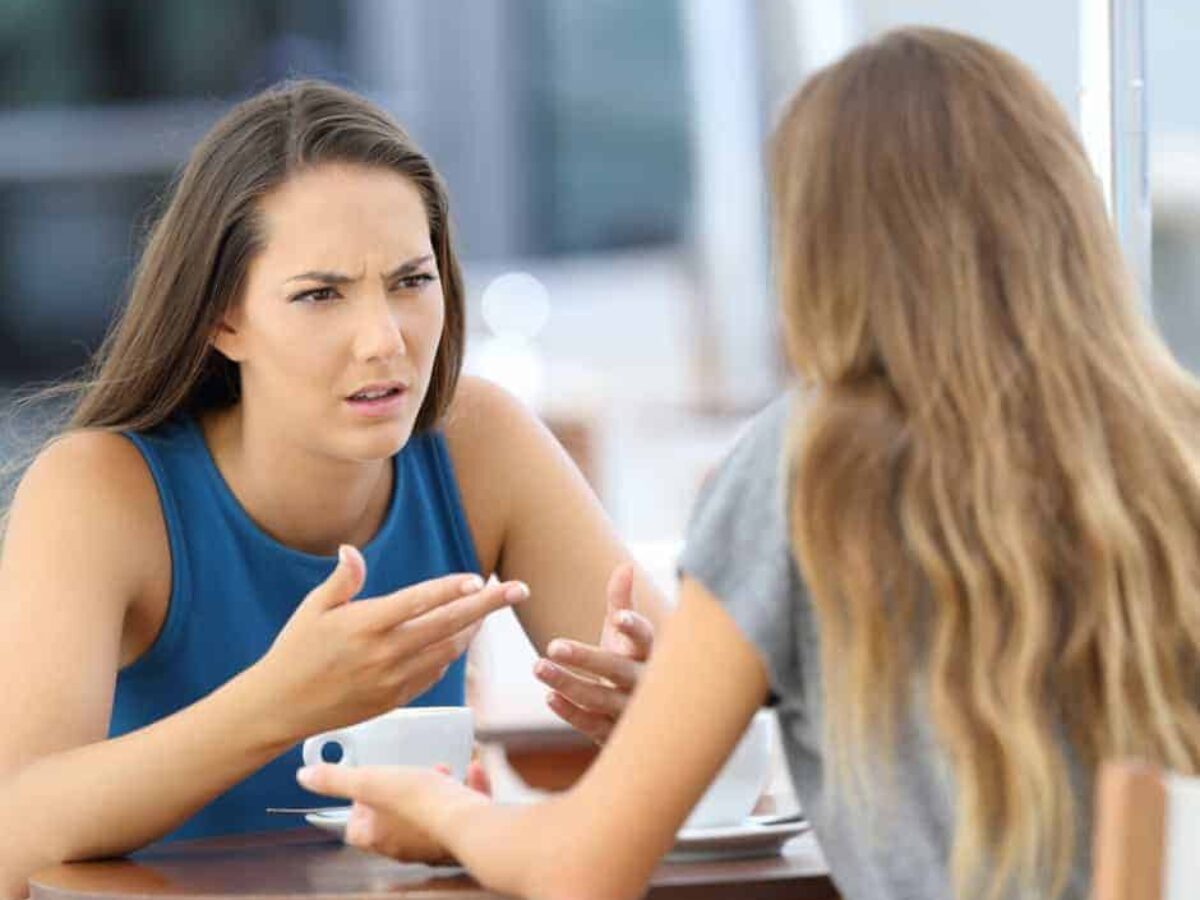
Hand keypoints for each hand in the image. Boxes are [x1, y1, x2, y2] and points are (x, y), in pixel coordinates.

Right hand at [253, 545, 528, 739]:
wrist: (280, 708)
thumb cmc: (295, 651)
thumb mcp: (313, 609)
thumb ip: (342, 580)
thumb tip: (352, 550)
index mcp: (365, 625)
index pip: (419, 601)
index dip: (451, 589)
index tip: (480, 578)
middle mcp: (384, 653)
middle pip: (448, 624)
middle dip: (489, 606)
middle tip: (520, 590)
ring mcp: (392, 679)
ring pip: (448, 650)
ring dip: (473, 629)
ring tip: (491, 610)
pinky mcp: (396, 699)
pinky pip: (434, 673)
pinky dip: (452, 653)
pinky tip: (460, 637)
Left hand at [296, 760, 489, 861]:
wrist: (469, 823)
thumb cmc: (418, 803)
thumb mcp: (371, 781)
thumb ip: (336, 779)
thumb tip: (304, 776)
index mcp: (376, 838)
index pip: (354, 828)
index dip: (357, 805)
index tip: (369, 782)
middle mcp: (402, 848)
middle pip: (390, 822)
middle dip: (397, 794)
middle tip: (407, 772)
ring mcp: (432, 846)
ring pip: (426, 819)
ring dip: (431, 792)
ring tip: (440, 770)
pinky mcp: (461, 839)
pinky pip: (459, 814)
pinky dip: (464, 791)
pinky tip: (472, 771)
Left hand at [534, 563, 653, 743]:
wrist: (648, 719)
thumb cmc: (631, 664)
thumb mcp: (627, 636)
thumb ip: (622, 602)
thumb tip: (625, 565)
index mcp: (649, 654)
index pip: (645, 639)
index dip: (634, 628)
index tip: (617, 618)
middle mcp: (643, 683)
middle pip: (616, 670)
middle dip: (586, 658)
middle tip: (552, 646)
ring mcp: (630, 711)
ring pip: (600, 699)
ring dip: (568, 684)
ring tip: (537, 666)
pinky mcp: (614, 734)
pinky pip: (592, 725)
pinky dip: (571, 713)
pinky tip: (549, 697)